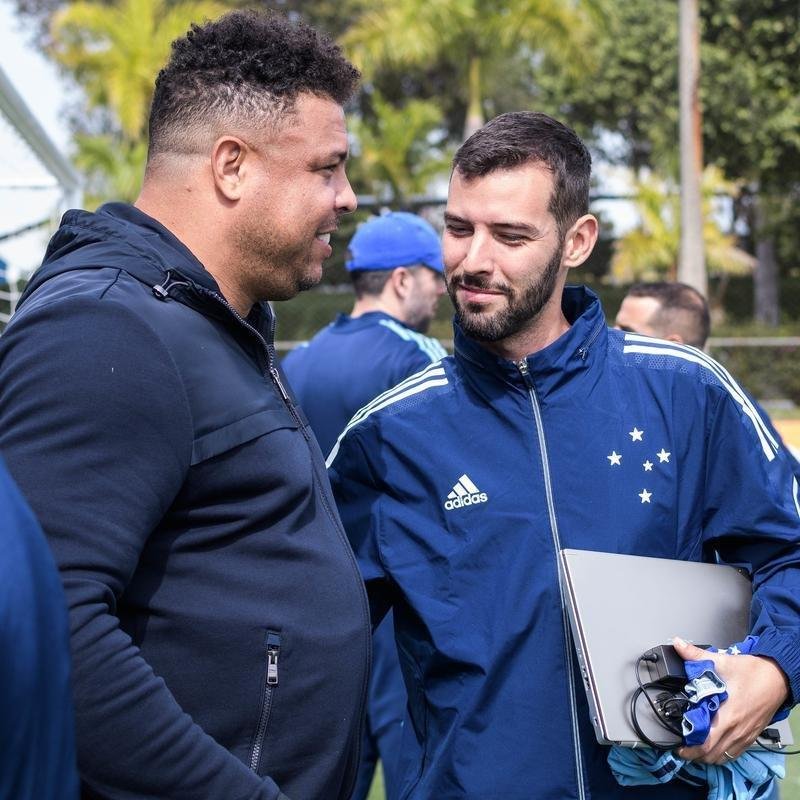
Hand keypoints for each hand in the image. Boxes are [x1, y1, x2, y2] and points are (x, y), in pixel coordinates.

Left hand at [673, 637, 788, 763]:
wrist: (778, 678)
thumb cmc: (753, 673)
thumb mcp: (722, 662)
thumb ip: (696, 655)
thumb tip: (678, 645)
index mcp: (728, 715)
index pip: (707, 743)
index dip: (690, 748)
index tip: (677, 745)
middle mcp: (737, 730)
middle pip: (712, 754)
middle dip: (695, 755)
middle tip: (681, 748)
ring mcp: (745, 735)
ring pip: (724, 757)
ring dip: (707, 756)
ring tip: (694, 747)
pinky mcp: (751, 735)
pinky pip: (734, 753)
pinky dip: (721, 754)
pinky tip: (713, 745)